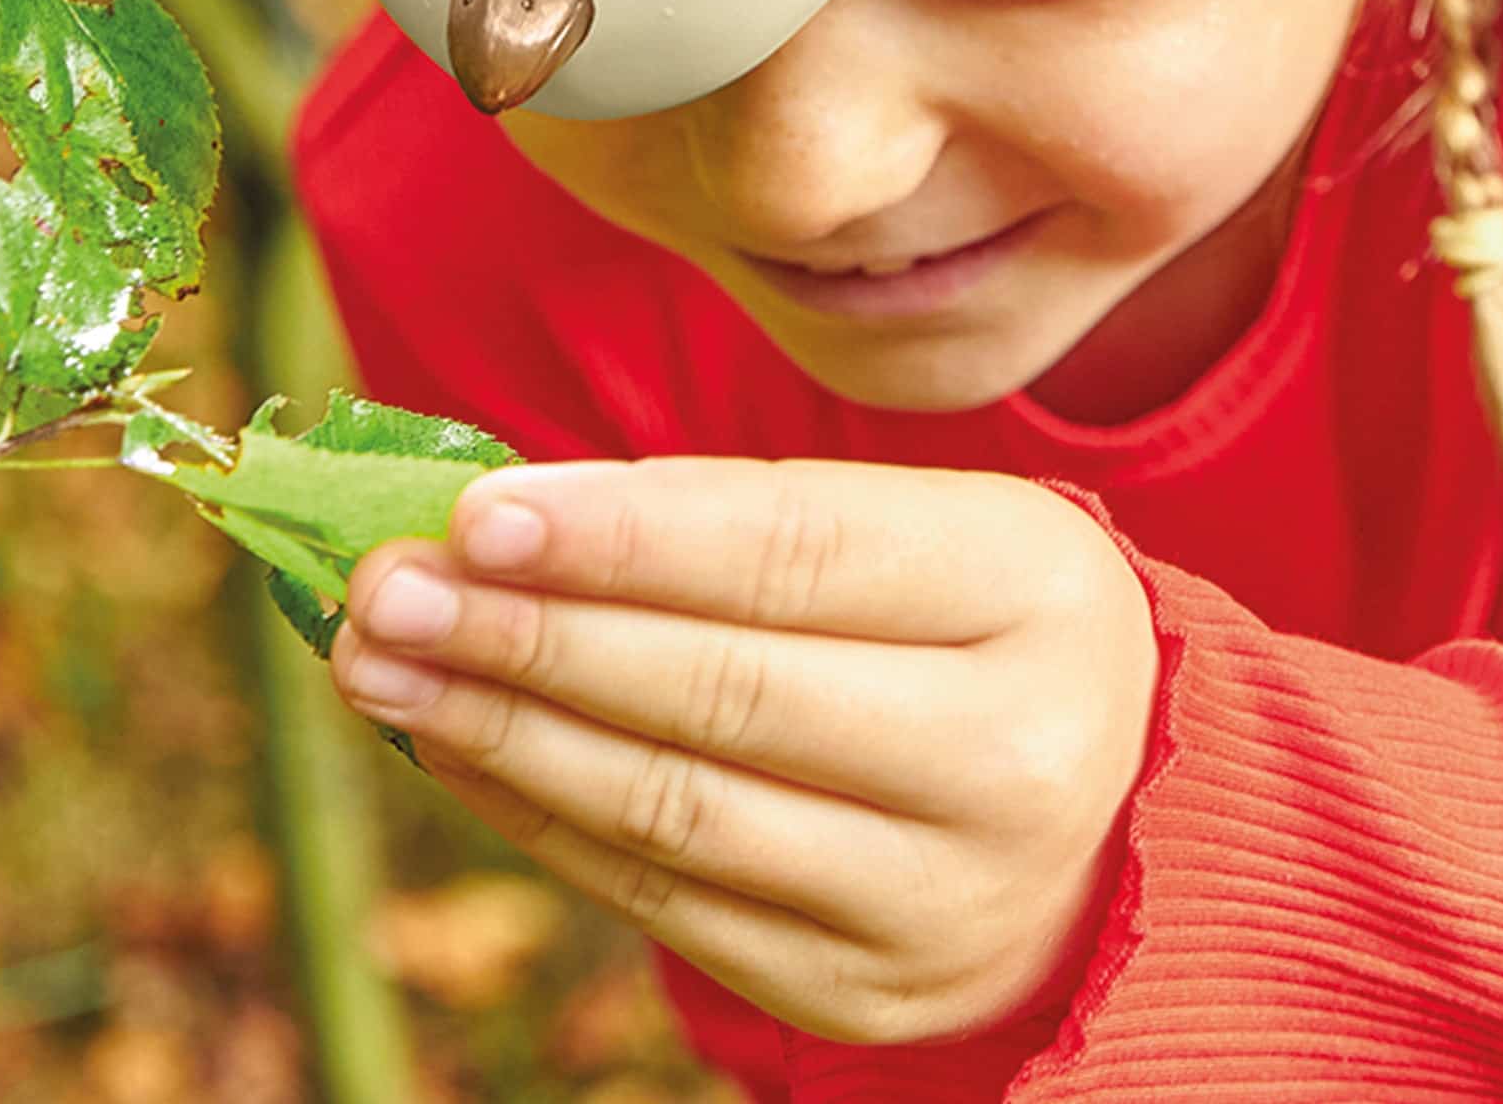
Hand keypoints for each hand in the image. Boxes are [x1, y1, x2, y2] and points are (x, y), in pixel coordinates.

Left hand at [328, 457, 1158, 1045]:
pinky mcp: (859, 991)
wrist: (1120, 820)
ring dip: (503, 731)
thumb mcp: (930, 529)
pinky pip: (663, 899)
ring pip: (675, 809)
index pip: (795, 555)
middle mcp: (1005, 757)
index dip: (624, 537)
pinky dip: (542, 819)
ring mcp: (933, 897)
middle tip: (387, 587)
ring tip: (382, 665)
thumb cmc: (981, 626)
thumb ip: (740, 516)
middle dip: (529, 635)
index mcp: (1033, 592)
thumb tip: (495, 517)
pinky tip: (460, 744)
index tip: (475, 511)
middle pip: (723, 689)